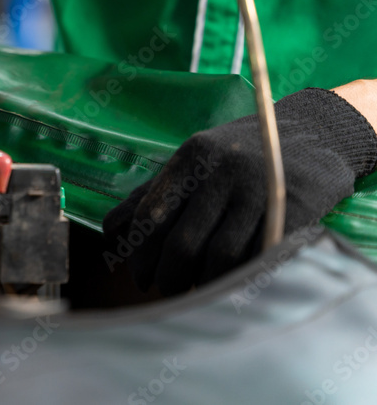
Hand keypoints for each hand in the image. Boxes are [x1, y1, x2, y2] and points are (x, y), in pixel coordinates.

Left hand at [103, 87, 376, 295]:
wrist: (312, 133)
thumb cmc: (239, 154)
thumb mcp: (194, 160)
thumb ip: (154, 192)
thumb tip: (112, 230)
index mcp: (190, 158)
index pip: (152, 217)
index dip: (141, 255)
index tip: (138, 277)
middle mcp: (221, 172)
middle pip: (183, 243)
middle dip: (169, 276)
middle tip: (166, 289)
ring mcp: (258, 190)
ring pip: (220, 256)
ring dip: (202, 283)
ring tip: (195, 290)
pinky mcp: (292, 209)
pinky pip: (257, 256)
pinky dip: (238, 277)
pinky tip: (228, 283)